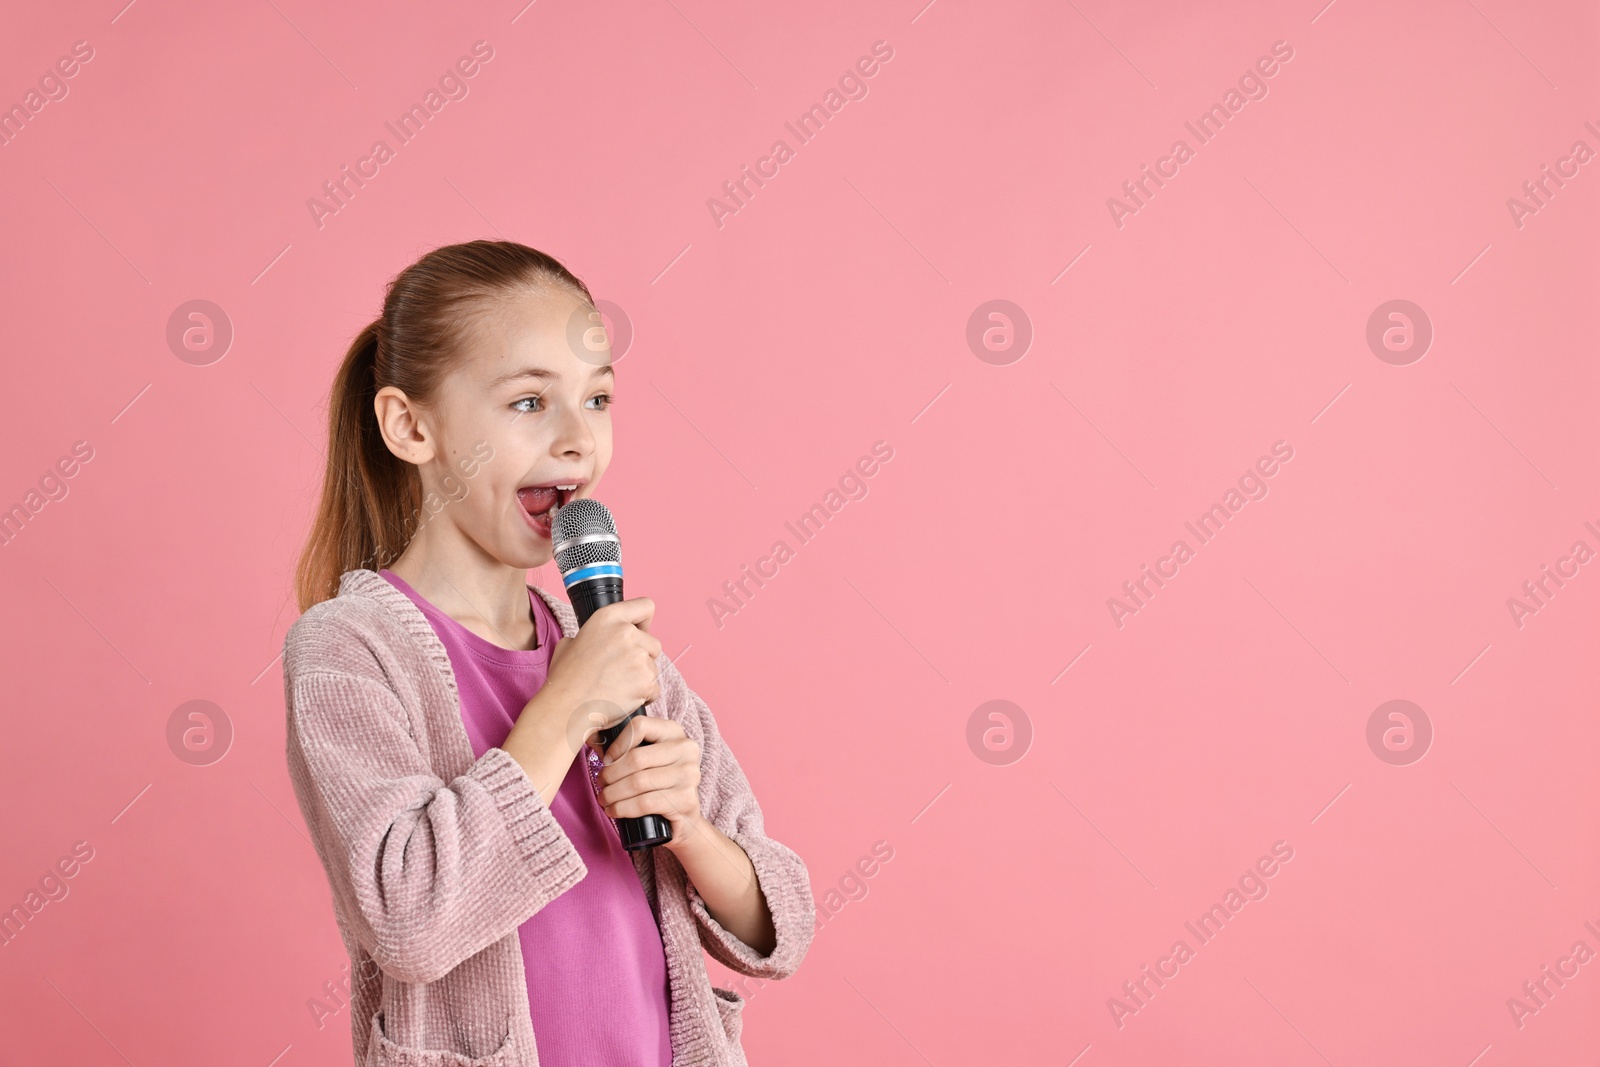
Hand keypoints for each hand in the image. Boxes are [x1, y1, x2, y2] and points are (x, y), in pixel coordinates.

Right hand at [543, 598, 662, 738]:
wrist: (566, 709)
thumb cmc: (565, 680)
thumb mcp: (570, 643)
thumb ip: (593, 634)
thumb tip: (600, 639)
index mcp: (608, 617)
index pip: (645, 606)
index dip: (644, 622)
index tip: (640, 633)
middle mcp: (626, 632)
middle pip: (653, 643)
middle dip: (642, 657)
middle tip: (619, 671)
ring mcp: (638, 656)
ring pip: (653, 668)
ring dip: (641, 678)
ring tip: (616, 687)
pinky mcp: (646, 680)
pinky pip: (654, 688)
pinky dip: (643, 696)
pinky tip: (622, 699)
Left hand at [591, 714, 705, 842]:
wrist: (685, 818)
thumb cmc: (660, 784)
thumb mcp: (648, 760)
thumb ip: (624, 747)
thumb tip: (591, 738)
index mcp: (675, 732)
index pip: (641, 726)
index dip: (617, 743)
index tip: (606, 760)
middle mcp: (686, 750)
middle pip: (636, 758)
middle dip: (611, 774)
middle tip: (601, 783)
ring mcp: (689, 775)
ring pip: (638, 782)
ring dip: (613, 793)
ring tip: (604, 799)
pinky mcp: (685, 800)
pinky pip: (645, 803)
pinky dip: (623, 808)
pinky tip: (613, 810)